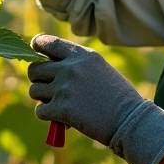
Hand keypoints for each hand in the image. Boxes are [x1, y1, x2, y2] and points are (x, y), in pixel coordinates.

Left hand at [28, 34, 163, 163]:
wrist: (129, 120)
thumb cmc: (118, 97)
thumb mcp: (100, 69)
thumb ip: (76, 64)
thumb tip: (48, 68)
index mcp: (82, 54)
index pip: (47, 43)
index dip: (36, 48)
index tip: (36, 56)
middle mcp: (70, 67)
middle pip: (35, 69)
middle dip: (38, 80)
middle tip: (48, 89)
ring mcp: (64, 88)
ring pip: (34, 90)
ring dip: (42, 99)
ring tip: (57, 105)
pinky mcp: (61, 109)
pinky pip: (40, 111)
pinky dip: (47, 116)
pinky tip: (61, 118)